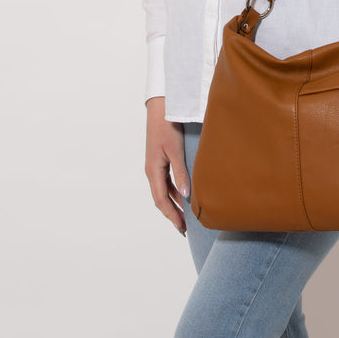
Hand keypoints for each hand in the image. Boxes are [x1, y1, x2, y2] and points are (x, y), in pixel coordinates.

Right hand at [144, 97, 190, 235]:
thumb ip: (181, 172)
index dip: (171, 215)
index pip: (161, 200)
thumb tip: (186, 195)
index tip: (181, 228)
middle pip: (161, 198)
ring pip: (164, 190)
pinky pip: (166, 181)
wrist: (161, 109)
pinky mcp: (160, 159)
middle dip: (172, 213)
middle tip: (184, 228)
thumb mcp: (175, 151)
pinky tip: (184, 195)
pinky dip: (175, 191)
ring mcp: (155, 165)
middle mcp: (152, 171)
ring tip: (185, 215)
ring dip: (174, 203)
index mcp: (153, 171)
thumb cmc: (168, 128)